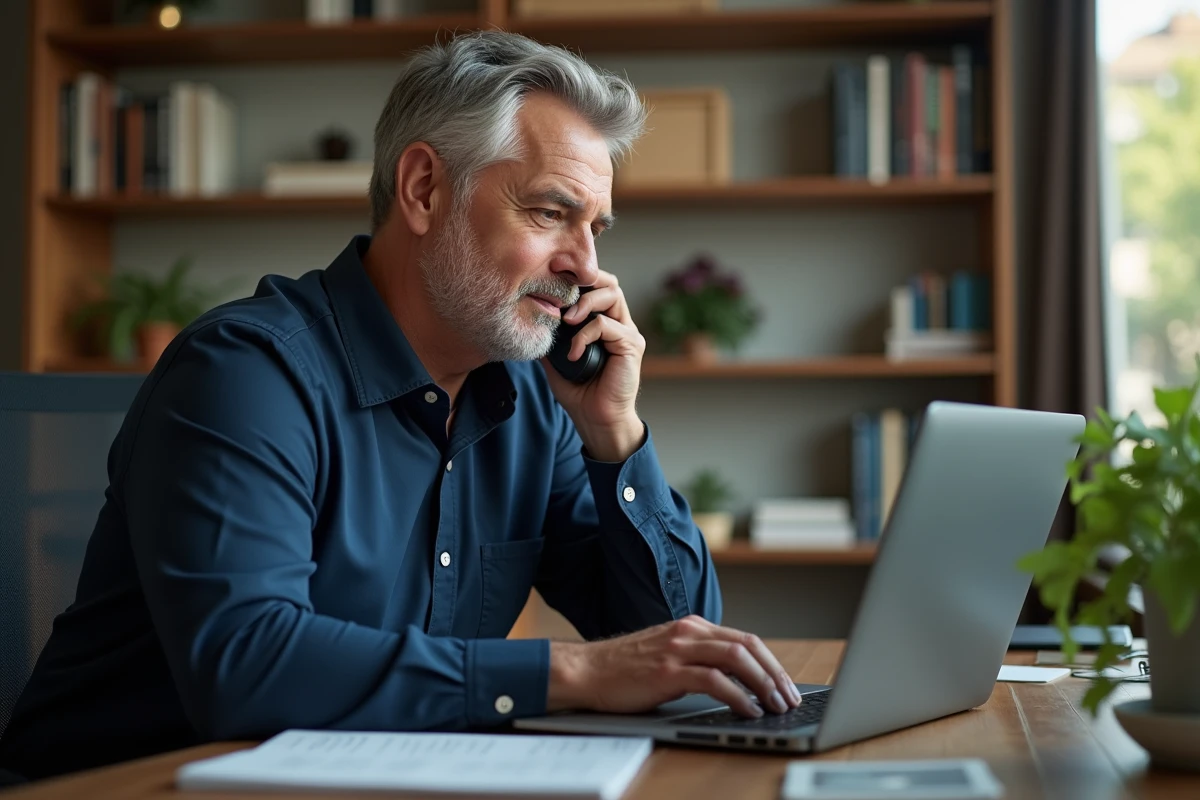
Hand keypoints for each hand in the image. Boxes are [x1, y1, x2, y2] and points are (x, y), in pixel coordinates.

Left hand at [540, 270, 645, 462]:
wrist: (597, 421)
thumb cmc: (580, 394)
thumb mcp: (557, 360)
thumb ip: (551, 339)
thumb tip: (530, 319)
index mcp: (605, 324)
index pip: (597, 288)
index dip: (578, 280)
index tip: (553, 280)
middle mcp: (620, 324)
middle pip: (609, 283)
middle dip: (584, 281)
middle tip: (560, 294)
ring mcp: (628, 333)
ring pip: (612, 295)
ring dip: (585, 303)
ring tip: (567, 320)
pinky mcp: (631, 345)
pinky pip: (606, 325)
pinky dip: (585, 335)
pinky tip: (574, 353)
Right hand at [547, 616, 801, 717]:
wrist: (586, 670)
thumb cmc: (624, 668)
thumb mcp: (668, 654)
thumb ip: (697, 658)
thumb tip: (734, 683)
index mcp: (692, 626)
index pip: (744, 639)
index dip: (770, 662)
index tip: (785, 684)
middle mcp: (688, 631)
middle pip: (747, 646)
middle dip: (774, 673)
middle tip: (789, 698)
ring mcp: (678, 649)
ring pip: (736, 659)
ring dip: (763, 684)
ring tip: (775, 706)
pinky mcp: (668, 671)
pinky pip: (714, 681)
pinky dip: (738, 697)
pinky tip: (747, 710)